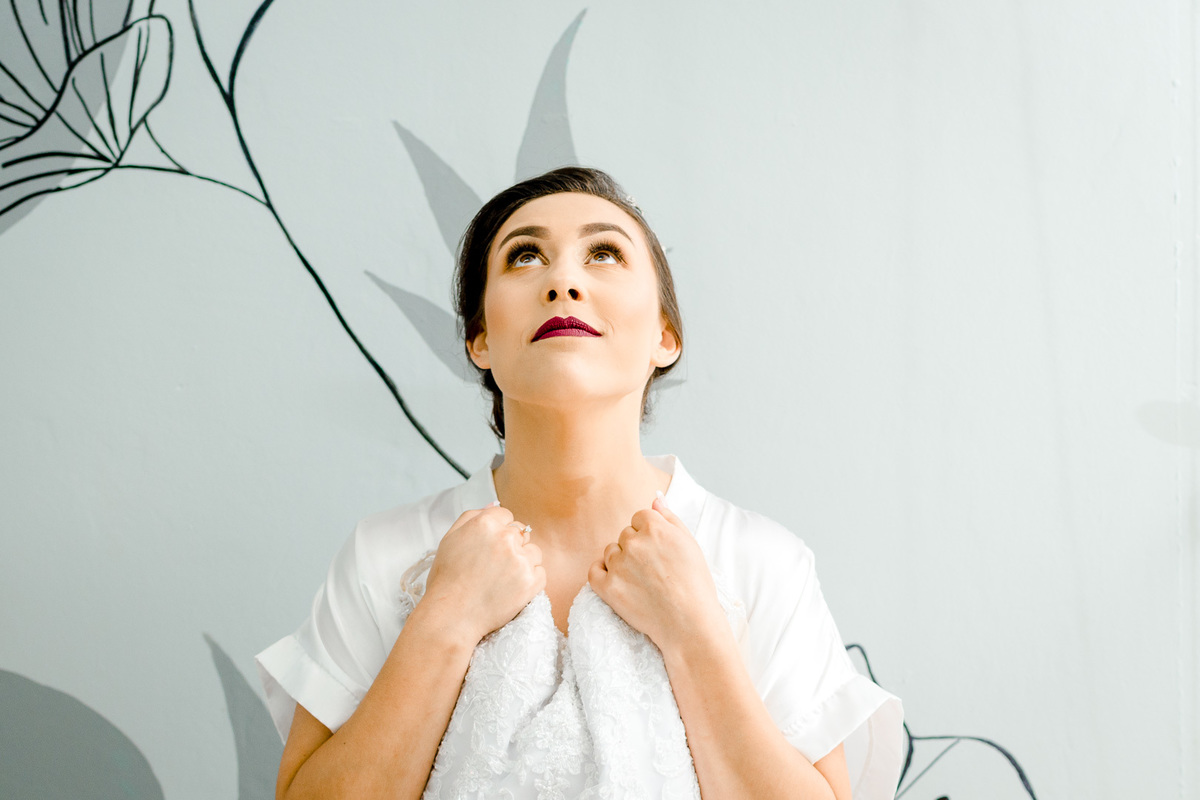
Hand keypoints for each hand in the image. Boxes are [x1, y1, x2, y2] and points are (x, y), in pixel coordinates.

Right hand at [420, 502, 545, 644]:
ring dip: (523, 562)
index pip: (506, 516)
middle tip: (493, 567)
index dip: (497, 532)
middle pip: (521, 532)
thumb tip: (494, 505)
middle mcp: (506, 538)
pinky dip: (530, 581)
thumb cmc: (447, 579)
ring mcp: (521, 560)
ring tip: (502, 579)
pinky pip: (540, 573)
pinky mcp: (532, 582)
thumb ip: (472, 516)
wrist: (452, 616)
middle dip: (511, 546)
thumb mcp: (450, 539)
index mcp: (485, 523)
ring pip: (533, 552)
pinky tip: (511, 589)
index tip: (489, 549)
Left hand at [588, 494, 725, 652]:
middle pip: (625, 535)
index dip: (650, 535)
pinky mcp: (607, 587)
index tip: (659, 553)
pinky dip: (603, 575)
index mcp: (655, 527)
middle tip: (653, 571)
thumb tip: (655, 498)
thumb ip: (669, 517)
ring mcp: (618, 564)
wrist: (689, 623)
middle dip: (636, 548)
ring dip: (620, 562)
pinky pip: (594, 570)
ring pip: (610, 552)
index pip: (640, 518)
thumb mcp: (690, 544)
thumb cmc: (695, 584)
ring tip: (641, 581)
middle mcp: (634, 542)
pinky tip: (619, 584)